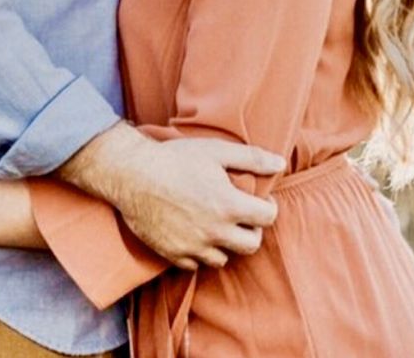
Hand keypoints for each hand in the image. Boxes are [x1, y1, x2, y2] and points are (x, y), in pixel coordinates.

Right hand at [58, 124, 284, 270]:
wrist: (132, 174)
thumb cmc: (175, 158)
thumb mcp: (215, 150)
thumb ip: (251, 158)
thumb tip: (280, 163)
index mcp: (228, 205)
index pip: (267, 218)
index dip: (267, 206)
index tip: (258, 199)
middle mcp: (215, 232)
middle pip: (251, 245)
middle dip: (251, 229)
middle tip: (239, 213)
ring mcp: (194, 247)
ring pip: (224, 258)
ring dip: (225, 242)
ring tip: (215, 222)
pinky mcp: (174, 255)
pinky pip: (197, 264)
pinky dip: (200, 251)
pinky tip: (193, 231)